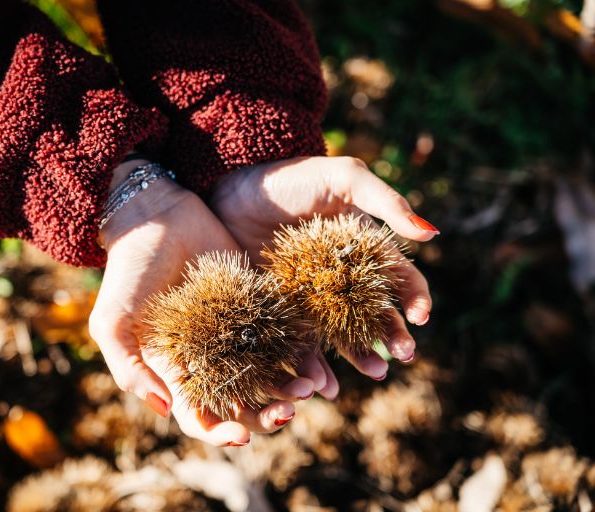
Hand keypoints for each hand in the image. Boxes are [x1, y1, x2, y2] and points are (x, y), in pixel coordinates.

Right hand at [89, 160, 327, 445]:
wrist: (158, 216)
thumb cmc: (129, 270)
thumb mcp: (112, 322)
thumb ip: (128, 368)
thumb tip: (165, 410)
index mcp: (176, 371)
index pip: (199, 417)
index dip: (220, 432)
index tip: (241, 436)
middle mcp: (210, 359)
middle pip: (242, 403)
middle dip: (265, 416)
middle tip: (288, 413)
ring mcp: (237, 332)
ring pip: (269, 374)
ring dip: (289, 389)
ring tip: (310, 388)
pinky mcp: (259, 304)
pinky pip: (284, 335)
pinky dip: (302, 353)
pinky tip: (317, 361)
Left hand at [210, 156, 436, 379]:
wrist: (232, 187)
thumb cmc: (292, 178)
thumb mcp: (343, 178)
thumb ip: (386, 203)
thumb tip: (432, 234)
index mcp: (362, 249)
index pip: (398, 278)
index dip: (415, 298)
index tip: (420, 317)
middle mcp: (340, 279)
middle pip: (374, 313)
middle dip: (393, 335)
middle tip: (404, 355)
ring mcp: (310, 298)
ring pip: (341, 335)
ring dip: (360, 356)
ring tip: (373, 373)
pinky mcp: (280, 311)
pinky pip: (299, 342)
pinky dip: (311, 365)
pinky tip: (320, 383)